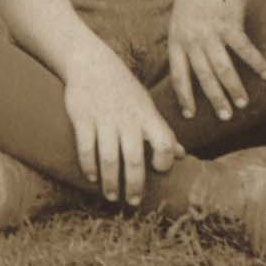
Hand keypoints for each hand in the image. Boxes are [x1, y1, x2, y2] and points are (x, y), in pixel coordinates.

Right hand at [64, 41, 185, 203]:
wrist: (91, 63)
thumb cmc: (124, 90)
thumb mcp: (147, 107)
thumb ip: (162, 132)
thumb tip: (182, 156)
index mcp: (147, 116)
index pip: (164, 141)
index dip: (165, 159)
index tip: (158, 171)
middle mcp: (128, 119)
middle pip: (135, 158)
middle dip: (135, 184)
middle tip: (133, 202)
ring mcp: (105, 119)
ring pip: (110, 158)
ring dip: (111, 182)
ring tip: (112, 196)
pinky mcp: (83, 118)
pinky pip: (86, 148)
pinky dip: (90, 166)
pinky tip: (92, 177)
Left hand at [158, 0, 265, 122]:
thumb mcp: (184, 11)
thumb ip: (186, 33)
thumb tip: (192, 54)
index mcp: (176, 37)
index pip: (178, 74)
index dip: (184, 95)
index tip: (189, 114)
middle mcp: (191, 38)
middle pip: (202, 77)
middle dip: (214, 99)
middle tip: (226, 117)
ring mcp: (209, 32)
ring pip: (222, 69)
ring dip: (234, 88)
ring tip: (244, 103)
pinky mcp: (229, 23)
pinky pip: (244, 50)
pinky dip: (256, 63)